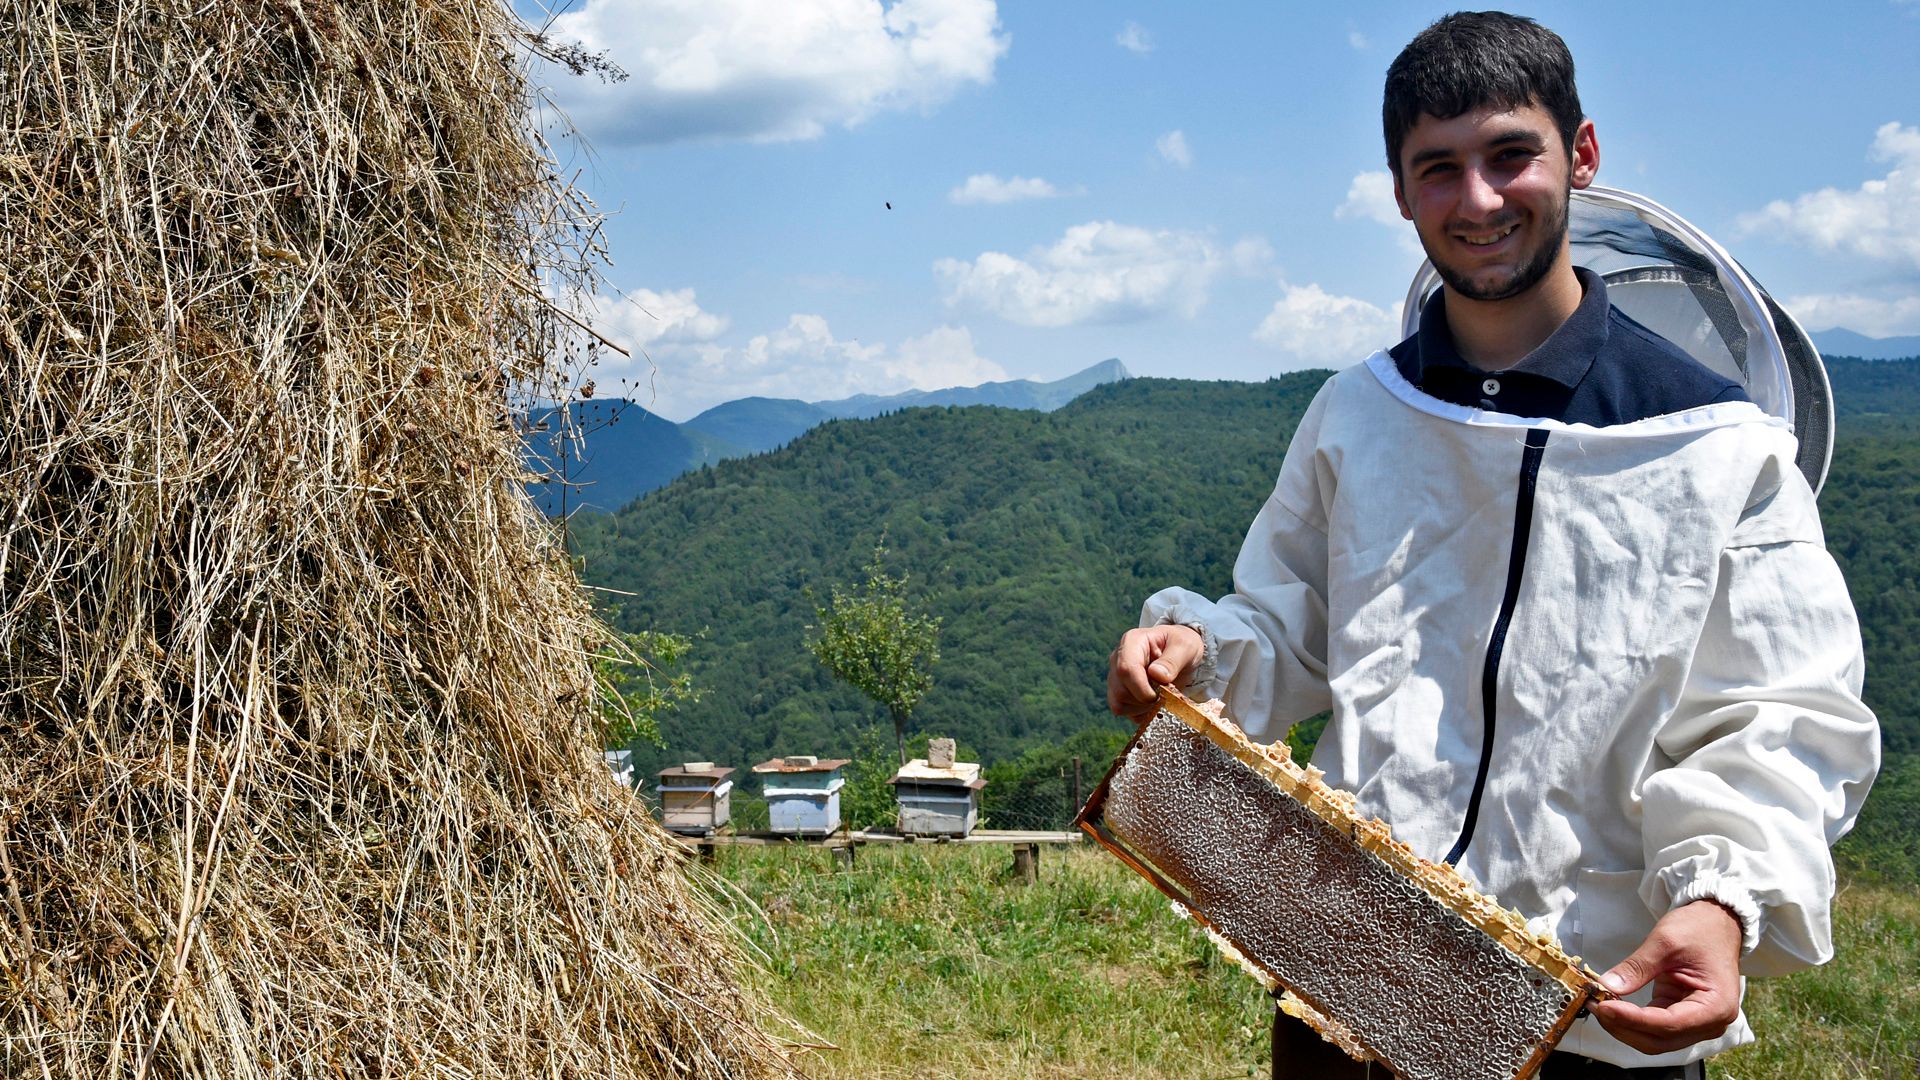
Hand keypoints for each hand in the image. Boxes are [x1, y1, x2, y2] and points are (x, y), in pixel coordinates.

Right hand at [1106, 624, 1203, 723]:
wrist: (1183, 655)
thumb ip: (1172, 660)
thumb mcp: (1186, 647)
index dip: (1141, 687)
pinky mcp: (1119, 693)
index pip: (1125, 669)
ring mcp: (1116, 677)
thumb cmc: (1182, 646)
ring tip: (1160, 697)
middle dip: (1145, 699)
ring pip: (1118, 704)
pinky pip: (1123, 711)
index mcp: (1131, 642)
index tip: (1161, 694)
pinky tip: (1154, 703)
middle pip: (1120, 690)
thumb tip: (1157, 674)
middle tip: (1165, 694)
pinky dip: (1140, 713)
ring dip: (1142, 708)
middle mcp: (1118, 660)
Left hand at [1588, 899, 1743, 1054]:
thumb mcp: (1665, 942)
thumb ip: (1637, 968)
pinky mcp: (1681, 1017)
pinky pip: (1653, 1027)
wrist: (1716, 924)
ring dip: (1624, 1026)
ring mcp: (1696, 1023)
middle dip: (1623, 1026)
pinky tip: (1611, 1005)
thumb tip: (1607, 986)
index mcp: (1716, 1006)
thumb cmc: (1700, 929)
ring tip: (1598, 1003)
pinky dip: (1631, 1020)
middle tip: (1594, 1004)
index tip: (1603, 1006)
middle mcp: (1710, 1023)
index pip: (1669, 1024)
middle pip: (1659, 1040)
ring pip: (1654, 1039)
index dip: (1632, 1019)